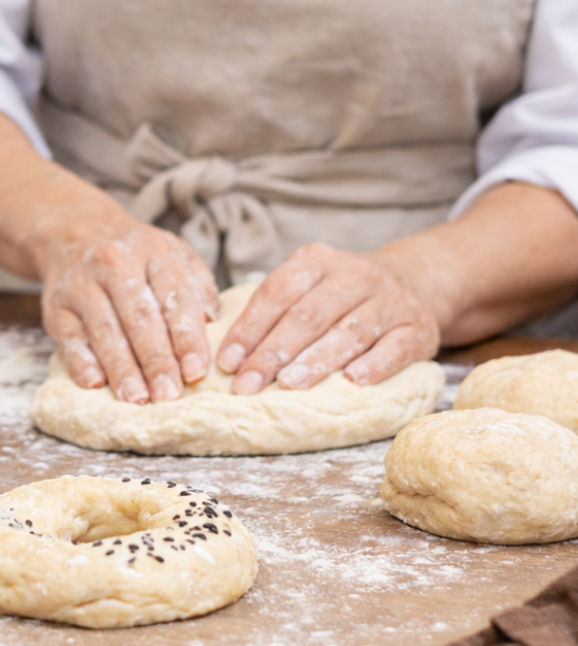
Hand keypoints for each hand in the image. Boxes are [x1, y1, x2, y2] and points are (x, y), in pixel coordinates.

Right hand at [37, 216, 217, 403]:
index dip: (186, 337)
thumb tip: (212, 323)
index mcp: (153, 250)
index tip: (196, 371)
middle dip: (156, 360)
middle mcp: (115, 262)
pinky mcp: (57, 306)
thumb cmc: (137, 257)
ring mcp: (82, 284)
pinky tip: (95, 383)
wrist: (76, 234)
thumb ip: (198, 287)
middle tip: (169, 394)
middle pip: (139, 317)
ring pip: (105, 331)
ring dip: (123, 369)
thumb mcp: (173, 255)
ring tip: (138, 398)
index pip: (174, 296)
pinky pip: (70, 337)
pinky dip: (82, 362)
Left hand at [216, 243, 440, 393]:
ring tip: (287, 385)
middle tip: (248, 385)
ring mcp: (389, 302)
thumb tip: (230, 355)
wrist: (413, 283)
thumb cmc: (341, 295)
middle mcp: (353, 276)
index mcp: (316, 261)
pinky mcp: (417, 329)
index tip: (228, 361)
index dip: (250, 328)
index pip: (276, 294)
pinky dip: (374, 365)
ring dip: (315, 361)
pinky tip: (353, 381)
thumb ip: (273, 310)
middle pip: (307, 317)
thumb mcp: (308, 286)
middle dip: (272, 354)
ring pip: (348, 332)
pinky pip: (394, 348)